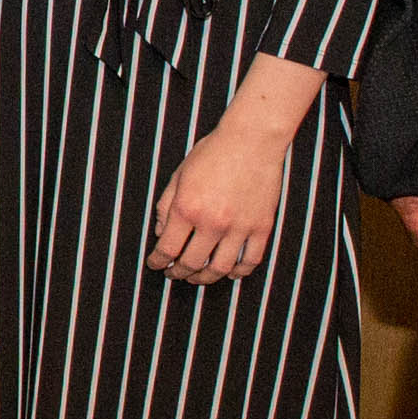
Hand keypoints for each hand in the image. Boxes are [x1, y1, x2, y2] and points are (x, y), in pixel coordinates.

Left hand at [151, 121, 289, 282]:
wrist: (251, 140)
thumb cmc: (213, 153)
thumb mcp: (179, 175)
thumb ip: (165, 206)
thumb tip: (160, 233)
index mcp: (187, 208)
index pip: (167, 249)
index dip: (158, 262)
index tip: (156, 265)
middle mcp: (212, 222)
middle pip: (192, 263)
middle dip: (179, 273)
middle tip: (174, 274)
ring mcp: (239, 227)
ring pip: (220, 268)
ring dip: (205, 278)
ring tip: (198, 278)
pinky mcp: (262, 227)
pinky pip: (251, 260)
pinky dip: (239, 272)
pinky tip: (230, 272)